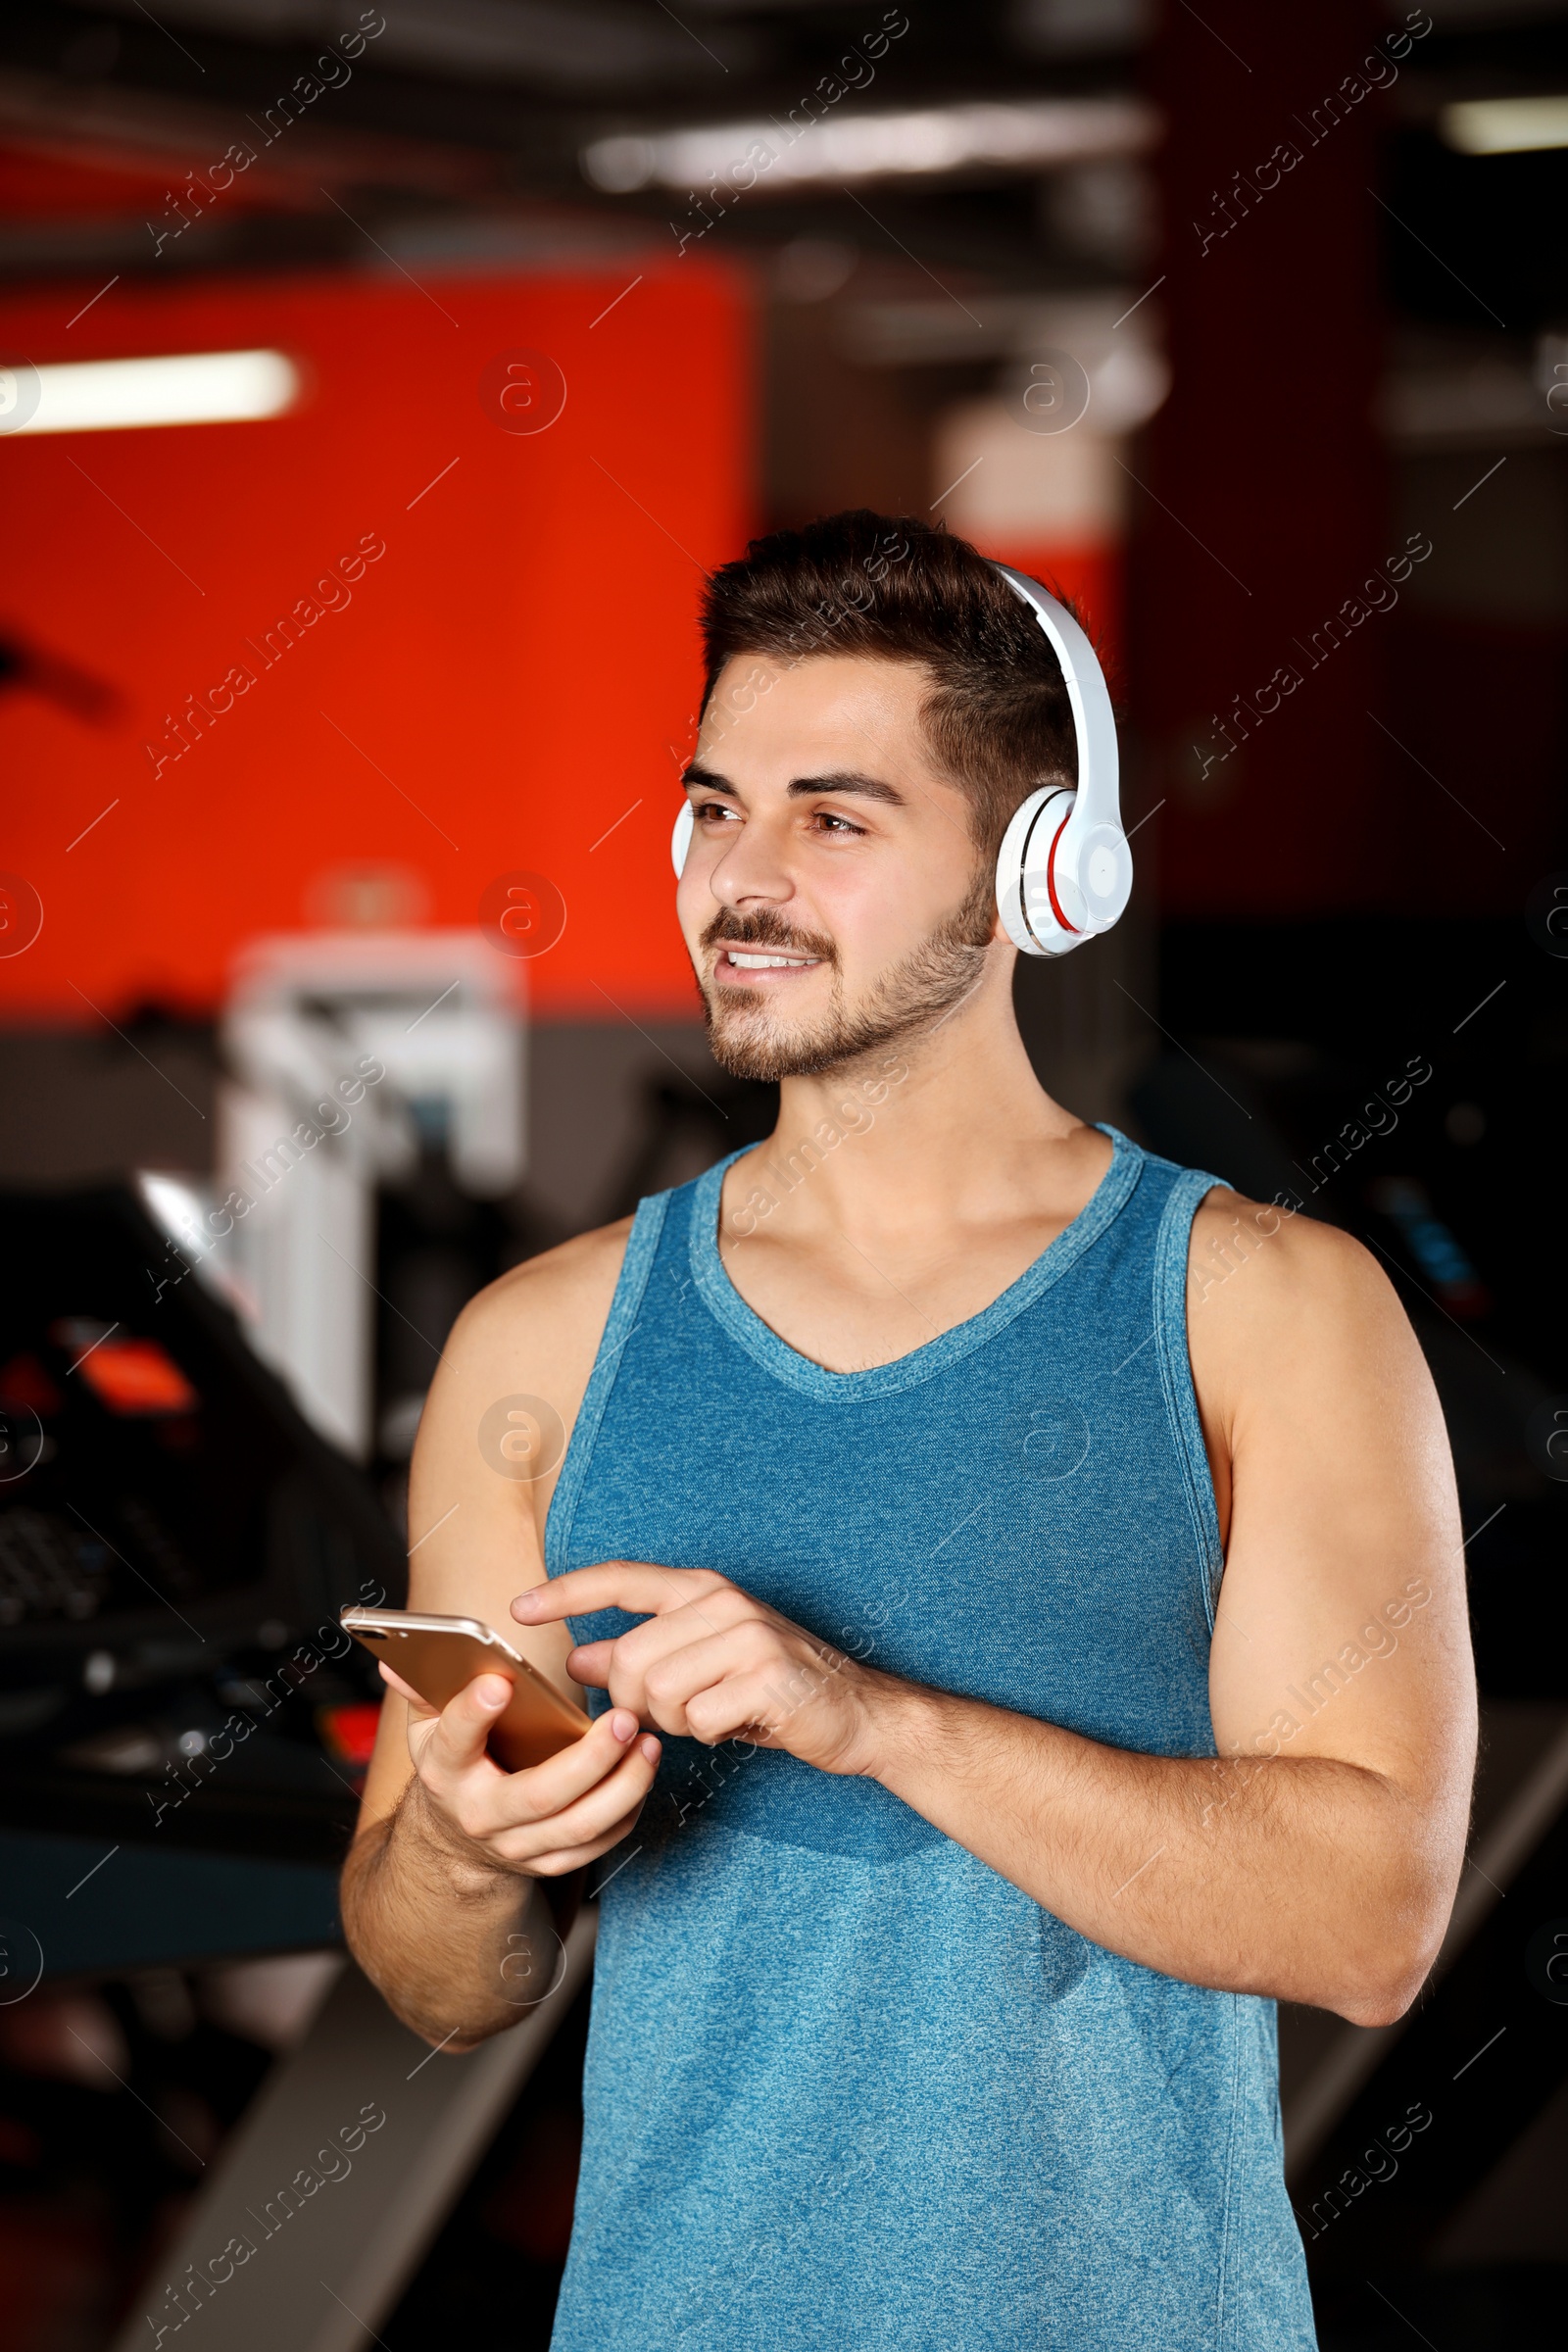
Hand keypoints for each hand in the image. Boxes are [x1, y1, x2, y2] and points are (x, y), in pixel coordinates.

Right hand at [379, 1661, 659, 1877]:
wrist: (454, 1841)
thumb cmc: (453, 1762)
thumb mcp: (428, 1725)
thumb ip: (422, 1687)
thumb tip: (397, 1657)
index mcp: (445, 1772)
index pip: (455, 1742)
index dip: (473, 1713)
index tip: (500, 1683)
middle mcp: (481, 1815)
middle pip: (539, 1795)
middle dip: (588, 1759)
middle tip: (623, 1719)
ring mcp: (519, 1845)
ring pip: (579, 1825)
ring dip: (623, 1785)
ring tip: (649, 1743)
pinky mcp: (551, 1862)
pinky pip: (599, 1842)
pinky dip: (628, 1808)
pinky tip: (644, 1771)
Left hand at [511, 1563, 888, 1776]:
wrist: (857, 1711)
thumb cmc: (771, 1687)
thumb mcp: (701, 1661)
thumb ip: (640, 1655)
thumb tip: (576, 1660)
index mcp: (701, 1589)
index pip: (620, 1579)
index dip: (565, 1593)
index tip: (519, 1608)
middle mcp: (722, 1602)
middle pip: (628, 1659)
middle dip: (637, 1702)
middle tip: (677, 1711)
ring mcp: (747, 1635)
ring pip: (658, 1693)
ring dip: (676, 1722)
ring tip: (712, 1714)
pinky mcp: (766, 1675)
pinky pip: (697, 1720)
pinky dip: (708, 1736)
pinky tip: (737, 1725)